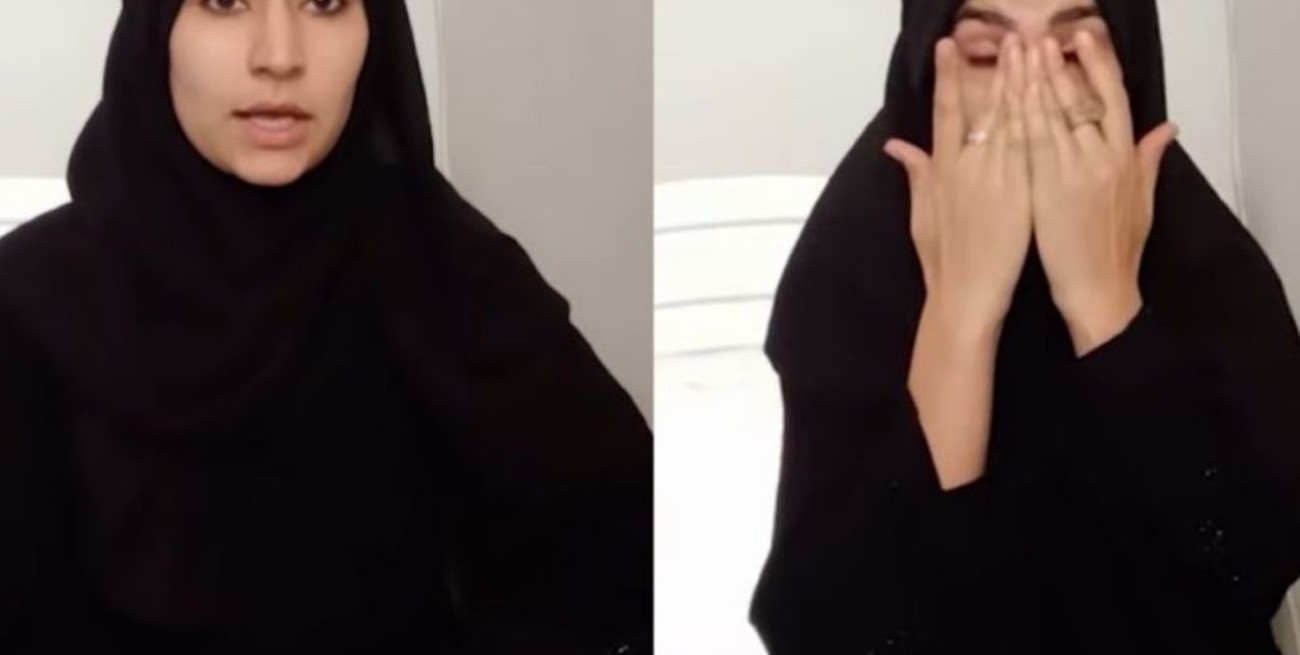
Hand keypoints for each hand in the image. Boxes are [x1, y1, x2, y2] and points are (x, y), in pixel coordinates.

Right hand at [885, 35, 1033, 334]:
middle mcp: (967, 168)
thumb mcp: (921, 214)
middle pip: (983, 108)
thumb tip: (896, 146)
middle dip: (996, 71)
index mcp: (941, 171)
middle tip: (1009, 38)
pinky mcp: (1021, 192)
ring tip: (1031, 52)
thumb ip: (915, 173)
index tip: (948, 47)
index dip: (947, 78)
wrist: (965, 296)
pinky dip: (1040, 118)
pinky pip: (1032, 147)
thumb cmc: (943, 260)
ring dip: (1022, 84)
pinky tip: (1050, 95)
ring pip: (1011, 121)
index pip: (944, 112)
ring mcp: (995, 178)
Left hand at [1023, 31, 1177, 355]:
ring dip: (1035, 84)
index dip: (1098, 67)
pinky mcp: (1047, 191)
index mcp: (1126, 160)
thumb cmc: (1117, 252)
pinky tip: (1008, 99)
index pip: (1114, 100)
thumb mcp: (1143, 202)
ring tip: (1021, 56)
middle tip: (1040, 41)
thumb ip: (1149, 161)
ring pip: (1054, 117)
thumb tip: (1166, 129)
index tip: (1082, 42)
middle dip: (1059, 68)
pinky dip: (1020, 119)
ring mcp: (1074, 174)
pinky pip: (1031, 146)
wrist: (1100, 293)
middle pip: (1081, 100)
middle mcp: (1102, 160)